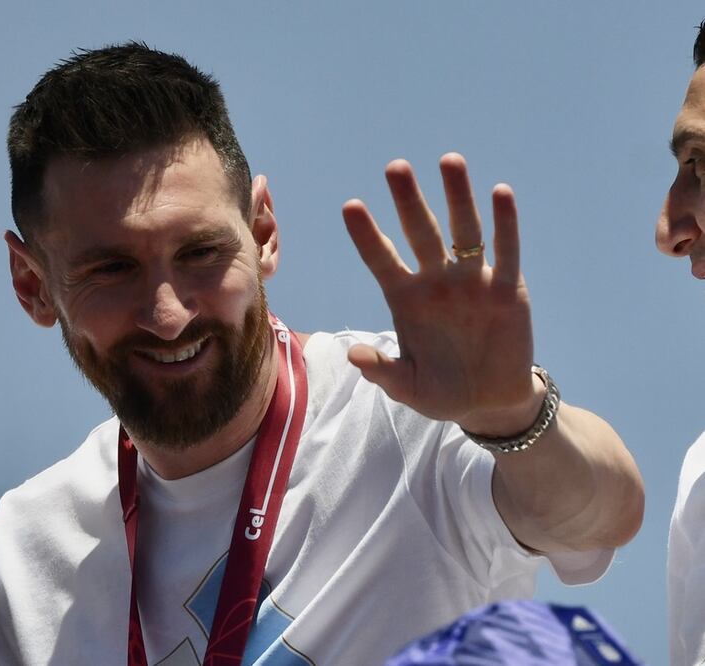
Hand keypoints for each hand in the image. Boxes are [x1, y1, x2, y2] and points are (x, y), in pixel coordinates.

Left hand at [342, 153, 542, 435]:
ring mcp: (472, 282)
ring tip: (449, 160)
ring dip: (458, 196)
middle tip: (395, 167)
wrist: (489, 402)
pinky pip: (506, 252)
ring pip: (464, 231)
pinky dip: (505, 224)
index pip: (381, 259)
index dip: (367, 235)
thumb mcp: (407, 387)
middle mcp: (436, 282)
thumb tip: (353, 355)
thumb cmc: (441, 392)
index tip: (351, 206)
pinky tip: (500, 193)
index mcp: (405, 299)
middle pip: (420, 233)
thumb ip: (382, 370)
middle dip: (408, 200)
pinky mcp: (507, 290)